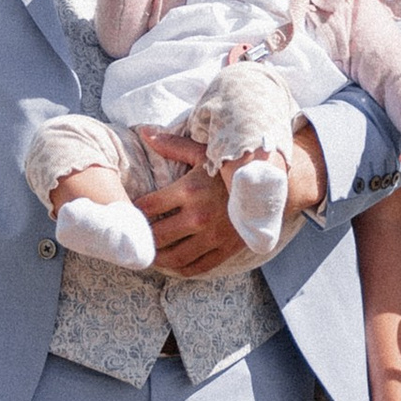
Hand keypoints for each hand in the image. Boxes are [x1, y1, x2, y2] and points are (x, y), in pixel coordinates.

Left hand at [138, 127, 243, 275]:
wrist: (270, 187)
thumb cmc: (230, 169)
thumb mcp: (203, 153)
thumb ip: (172, 144)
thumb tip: (144, 131)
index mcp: (190, 190)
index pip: (148, 207)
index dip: (134, 211)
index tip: (130, 212)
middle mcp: (199, 216)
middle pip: (157, 235)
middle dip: (142, 238)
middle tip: (135, 236)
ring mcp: (213, 236)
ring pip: (174, 257)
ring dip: (156, 258)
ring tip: (148, 253)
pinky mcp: (225, 250)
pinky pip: (196, 267)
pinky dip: (179, 269)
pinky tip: (171, 263)